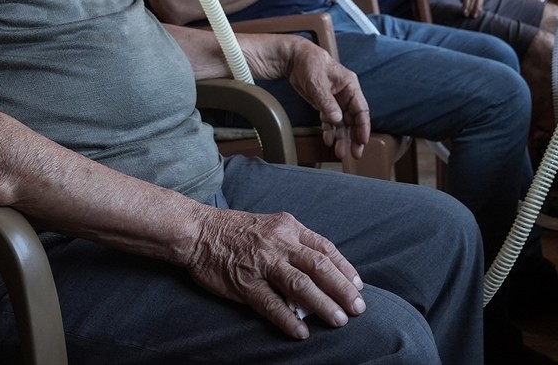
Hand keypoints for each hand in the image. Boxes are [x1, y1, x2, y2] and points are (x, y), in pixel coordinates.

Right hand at [188, 207, 366, 339]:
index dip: (344, 268)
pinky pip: (271, 304)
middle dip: (342, 289)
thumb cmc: (235, 230)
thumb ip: (294, 243)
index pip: (324, 248)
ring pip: (300, 285)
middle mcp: (279, 243)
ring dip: (323, 304)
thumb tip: (320, 268)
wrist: (197, 231)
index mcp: (288, 227)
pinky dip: (288, 319)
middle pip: (319, 266)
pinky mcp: (245, 282)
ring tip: (339, 320)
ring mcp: (262, 263)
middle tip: (359, 307)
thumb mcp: (271, 225)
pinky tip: (301, 332)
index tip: (358, 285)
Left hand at [284, 39, 369, 160]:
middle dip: (354, 137)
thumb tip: (338, 120)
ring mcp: (336, 100)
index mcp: (350, 86)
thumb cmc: (310, 64)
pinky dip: (330, 131)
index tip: (363, 141)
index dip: (363, 126)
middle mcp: (346, 94)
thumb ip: (327, 102)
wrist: (294, 58)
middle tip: (354, 153)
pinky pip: (330, 121)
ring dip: (342, 138)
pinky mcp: (325, 104)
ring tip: (340, 152)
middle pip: (354, 119)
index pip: (361, 109)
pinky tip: (328, 140)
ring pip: (342, 123)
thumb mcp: (318, 83)